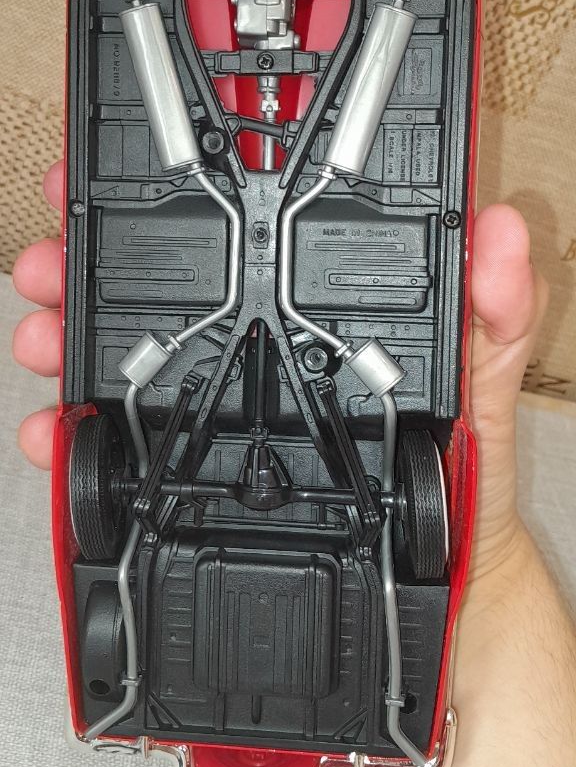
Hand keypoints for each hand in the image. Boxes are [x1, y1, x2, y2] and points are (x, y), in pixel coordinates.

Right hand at [13, 168, 546, 579]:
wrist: (443, 593)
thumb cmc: (465, 482)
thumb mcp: (489, 386)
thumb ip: (501, 312)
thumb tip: (502, 232)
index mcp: (318, 317)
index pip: (242, 239)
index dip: (181, 202)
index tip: (124, 172)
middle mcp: (259, 356)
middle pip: (157, 292)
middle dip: (89, 264)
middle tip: (55, 256)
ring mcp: (221, 414)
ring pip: (119, 359)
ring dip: (66, 337)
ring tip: (42, 333)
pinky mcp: (194, 477)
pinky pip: (117, 451)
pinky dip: (71, 438)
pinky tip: (54, 431)